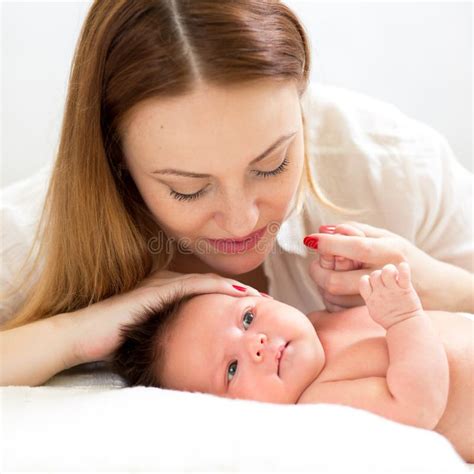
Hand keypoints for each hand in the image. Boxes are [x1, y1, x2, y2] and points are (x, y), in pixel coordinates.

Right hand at [69, 270, 261, 364]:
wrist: (84, 335)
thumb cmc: (115, 339)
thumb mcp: (151, 333)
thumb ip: (172, 332)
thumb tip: (195, 346)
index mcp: (167, 291)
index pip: (206, 291)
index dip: (230, 298)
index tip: (252, 309)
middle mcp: (166, 282)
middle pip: (212, 284)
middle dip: (239, 293)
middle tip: (264, 302)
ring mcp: (161, 284)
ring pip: (208, 282)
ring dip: (235, 289)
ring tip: (259, 299)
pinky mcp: (157, 289)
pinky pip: (194, 285)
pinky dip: (218, 288)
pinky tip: (239, 295)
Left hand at [304, 221, 453, 311]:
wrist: (435, 287)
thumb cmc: (402, 256)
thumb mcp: (385, 236)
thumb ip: (353, 229)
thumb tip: (323, 229)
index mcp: (390, 251)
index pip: (355, 248)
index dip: (328, 244)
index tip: (311, 239)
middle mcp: (384, 277)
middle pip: (336, 281)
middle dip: (317, 270)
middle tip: (317, 261)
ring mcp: (379, 298)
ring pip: (333, 297)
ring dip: (322, 284)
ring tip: (331, 272)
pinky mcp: (371, 312)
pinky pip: (338, 308)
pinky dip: (330, 297)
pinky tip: (338, 286)